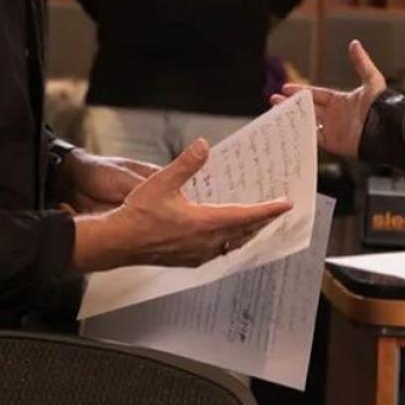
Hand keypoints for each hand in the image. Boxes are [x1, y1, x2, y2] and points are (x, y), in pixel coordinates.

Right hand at [72, 139, 291, 271]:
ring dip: (247, 232)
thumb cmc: (138, 214)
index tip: (285, 204)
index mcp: (204, 223)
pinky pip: (219, 251)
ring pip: (233, 243)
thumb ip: (186, 164)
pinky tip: (226, 235)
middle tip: (277, 211)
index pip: (245, 215)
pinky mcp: (188, 259)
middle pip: (244, 232)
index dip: (268, 209)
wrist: (118, 242)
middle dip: (262, 221)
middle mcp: (206, 242)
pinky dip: (230, 241)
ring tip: (257, 222)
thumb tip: (203, 146)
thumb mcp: (162, 181)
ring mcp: (198, 253)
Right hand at [270, 39, 384, 159]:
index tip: (285, 88)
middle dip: (290, 104)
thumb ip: (361, 62)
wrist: (386, 130)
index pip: (316, 94)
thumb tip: (354, 43)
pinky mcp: (332, 143)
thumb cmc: (380, 106)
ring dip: (291, 118)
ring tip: (275, 112)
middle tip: (273, 99)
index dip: (300, 91)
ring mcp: (332, 129)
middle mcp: (334, 115)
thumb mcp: (371, 80)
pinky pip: (312, 138)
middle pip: (307, 108)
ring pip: (306, 122)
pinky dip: (300, 133)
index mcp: (340, 100)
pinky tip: (287, 129)